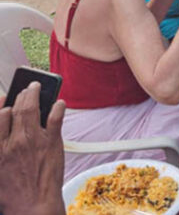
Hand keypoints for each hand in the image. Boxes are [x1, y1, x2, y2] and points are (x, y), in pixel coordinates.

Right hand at [0, 84, 65, 214]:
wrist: (32, 208)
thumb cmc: (13, 194)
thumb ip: (0, 146)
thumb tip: (5, 124)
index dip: (2, 105)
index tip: (5, 98)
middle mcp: (14, 142)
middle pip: (16, 109)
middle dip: (22, 94)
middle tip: (27, 88)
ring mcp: (34, 141)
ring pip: (33, 109)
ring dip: (35, 94)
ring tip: (37, 88)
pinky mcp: (52, 143)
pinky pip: (55, 118)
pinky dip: (57, 107)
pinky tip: (59, 103)